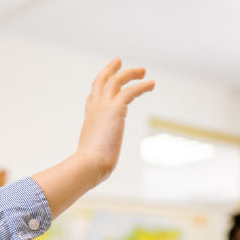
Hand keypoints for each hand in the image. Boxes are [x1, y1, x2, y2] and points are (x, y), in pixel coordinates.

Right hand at [31, 60, 153, 217]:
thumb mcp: (92, 162)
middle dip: (110, 71)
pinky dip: (141, 85)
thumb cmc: (89, 169)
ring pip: (115, 81)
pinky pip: (130, 91)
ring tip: (142, 71)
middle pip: (100, 82)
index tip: (105, 82)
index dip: (99, 89)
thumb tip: (90, 177)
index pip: (92, 99)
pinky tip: (151, 84)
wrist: (89, 166)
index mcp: (89, 121)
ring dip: (129, 74)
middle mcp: (94, 110)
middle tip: (119, 62)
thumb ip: (92, 162)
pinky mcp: (115, 109)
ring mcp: (103, 108)